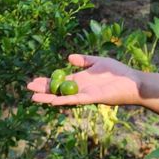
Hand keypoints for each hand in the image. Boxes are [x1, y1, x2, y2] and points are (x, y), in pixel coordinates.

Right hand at [27, 54, 141, 106]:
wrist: (131, 80)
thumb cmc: (117, 72)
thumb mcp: (97, 61)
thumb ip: (84, 60)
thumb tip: (68, 57)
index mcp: (80, 80)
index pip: (59, 81)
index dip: (46, 81)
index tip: (33, 80)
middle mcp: (80, 89)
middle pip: (57, 90)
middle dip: (43, 90)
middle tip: (28, 88)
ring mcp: (84, 95)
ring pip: (63, 98)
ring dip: (49, 98)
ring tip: (34, 97)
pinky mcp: (92, 99)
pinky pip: (75, 101)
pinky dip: (64, 101)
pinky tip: (53, 101)